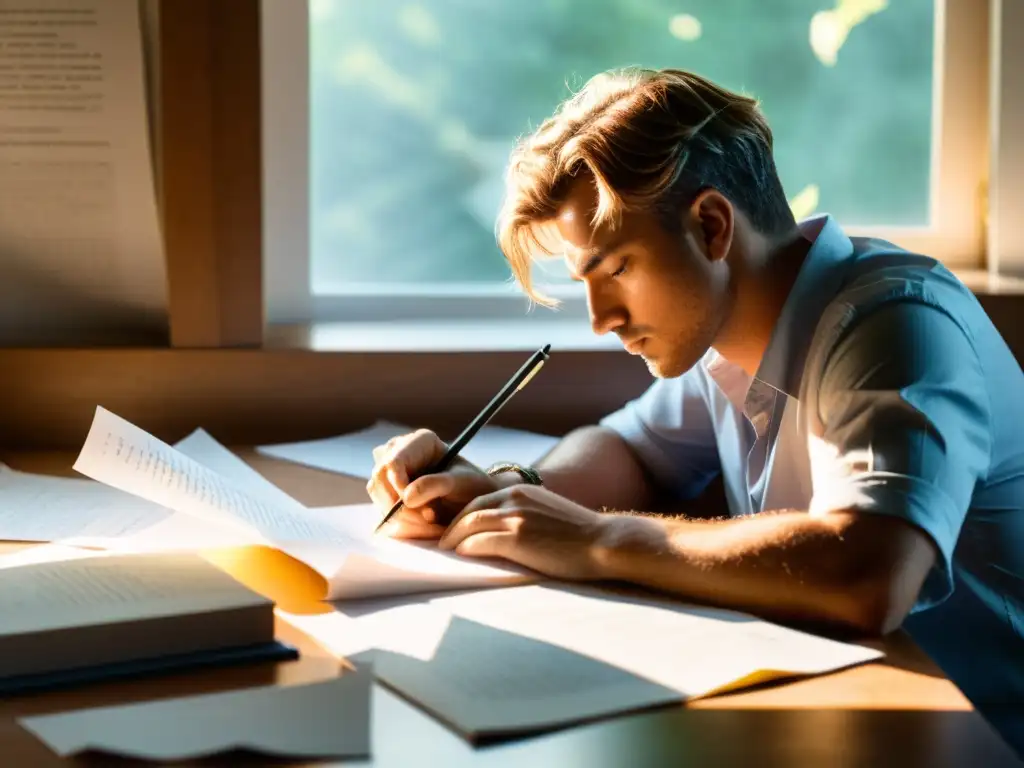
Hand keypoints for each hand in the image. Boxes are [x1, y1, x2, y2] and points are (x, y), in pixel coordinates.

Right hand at [366, 428, 503, 538]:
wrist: (472, 501)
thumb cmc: (471, 485)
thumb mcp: (460, 482)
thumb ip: (436, 485)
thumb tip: (406, 497)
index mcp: (419, 441)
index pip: (393, 462)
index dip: (398, 486)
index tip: (414, 504)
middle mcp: (400, 452)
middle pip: (380, 479)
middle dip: (401, 505)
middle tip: (429, 518)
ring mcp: (391, 472)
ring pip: (379, 497)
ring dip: (403, 517)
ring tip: (431, 522)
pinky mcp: (388, 493)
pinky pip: (384, 510)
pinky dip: (403, 524)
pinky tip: (425, 526)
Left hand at [438, 484, 610, 580]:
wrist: (604, 541)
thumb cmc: (579, 535)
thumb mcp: (546, 512)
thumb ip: (524, 515)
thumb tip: (503, 532)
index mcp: (520, 491)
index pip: (478, 501)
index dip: (461, 517)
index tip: (452, 532)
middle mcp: (514, 499)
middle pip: (468, 511)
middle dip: (450, 528)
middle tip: (440, 544)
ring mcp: (515, 517)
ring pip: (469, 525)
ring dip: (452, 540)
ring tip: (445, 553)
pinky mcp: (517, 538)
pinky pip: (480, 542)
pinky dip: (466, 549)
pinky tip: (461, 557)